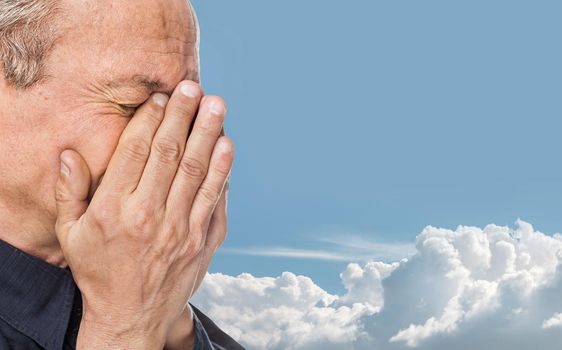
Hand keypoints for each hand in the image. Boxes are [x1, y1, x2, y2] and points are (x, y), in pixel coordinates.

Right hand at [54, 81, 233, 347]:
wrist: (132, 317)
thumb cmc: (99, 271)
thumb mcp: (72, 235)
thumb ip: (71, 192)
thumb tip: (70, 153)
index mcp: (115, 210)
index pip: (136, 152)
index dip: (149, 120)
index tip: (159, 98)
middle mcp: (150, 216)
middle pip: (170, 154)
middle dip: (183, 116)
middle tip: (193, 87)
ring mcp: (182, 229)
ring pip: (198, 172)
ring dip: (210, 135)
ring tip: (217, 106)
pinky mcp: (204, 241)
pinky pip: (216, 199)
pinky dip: (223, 171)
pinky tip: (227, 146)